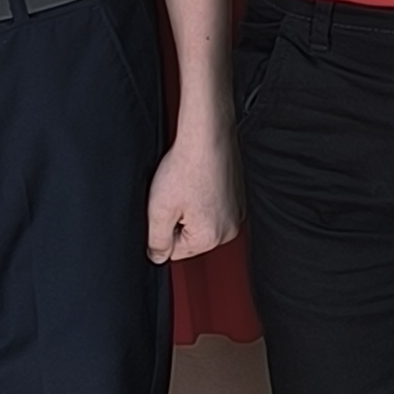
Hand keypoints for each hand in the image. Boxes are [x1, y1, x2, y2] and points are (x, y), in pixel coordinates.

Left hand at [146, 127, 240, 265]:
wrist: (206, 136)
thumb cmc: (187, 166)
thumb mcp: (159, 209)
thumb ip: (156, 241)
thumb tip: (157, 257)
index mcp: (211, 237)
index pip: (175, 252)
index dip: (163, 230)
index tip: (166, 208)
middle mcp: (229, 229)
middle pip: (191, 239)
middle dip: (179, 221)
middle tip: (176, 196)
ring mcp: (237, 213)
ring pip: (202, 223)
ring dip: (191, 209)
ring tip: (187, 187)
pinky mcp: (238, 198)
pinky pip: (214, 209)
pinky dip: (204, 198)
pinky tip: (198, 182)